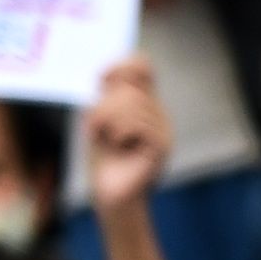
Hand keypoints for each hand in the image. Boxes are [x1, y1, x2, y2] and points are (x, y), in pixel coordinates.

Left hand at [82, 55, 170, 216]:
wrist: (112, 193)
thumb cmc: (104, 158)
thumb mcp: (100, 121)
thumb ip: (106, 97)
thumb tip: (108, 73)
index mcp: (145, 104)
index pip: (142, 67)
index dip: (122, 66)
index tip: (101, 78)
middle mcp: (158, 114)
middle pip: (131, 87)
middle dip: (105, 105)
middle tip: (95, 127)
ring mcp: (164, 129)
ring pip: (132, 104)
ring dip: (107, 120)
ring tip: (105, 137)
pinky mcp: (163, 146)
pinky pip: (137, 124)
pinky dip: (118, 133)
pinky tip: (119, 145)